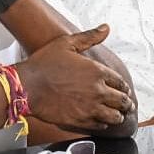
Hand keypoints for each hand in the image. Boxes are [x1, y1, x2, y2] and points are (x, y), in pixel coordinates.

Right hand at [16, 25, 133, 131]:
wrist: (26, 86)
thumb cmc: (43, 65)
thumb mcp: (67, 43)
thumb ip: (89, 37)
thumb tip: (105, 28)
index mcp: (97, 72)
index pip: (121, 83)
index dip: (124, 87)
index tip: (124, 90)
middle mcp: (97, 90)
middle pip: (122, 101)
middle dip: (126, 103)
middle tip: (127, 105)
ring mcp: (89, 107)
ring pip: (115, 116)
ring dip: (118, 115)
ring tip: (118, 115)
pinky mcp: (80, 121)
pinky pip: (100, 126)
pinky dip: (104, 124)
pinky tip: (102, 121)